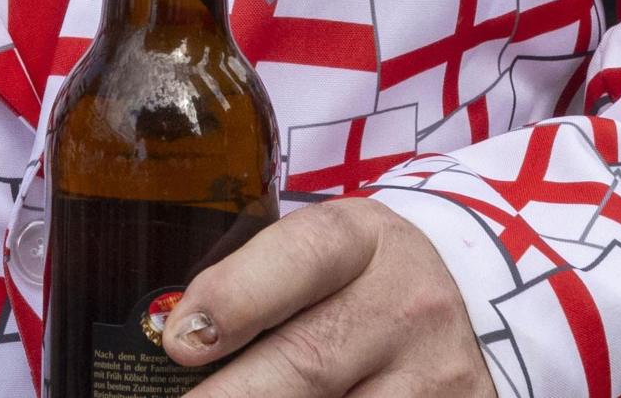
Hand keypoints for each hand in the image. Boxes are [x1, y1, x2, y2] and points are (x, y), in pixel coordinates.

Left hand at [161, 200, 493, 397]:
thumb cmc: (350, 284)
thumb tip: (172, 345)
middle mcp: (409, 300)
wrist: (447, 310)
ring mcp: (436, 370)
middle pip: (306, 360)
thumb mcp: (316, 258)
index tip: (180, 343)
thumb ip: (255, 284)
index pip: (300, 259)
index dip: (236, 299)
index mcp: (362, 238)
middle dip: (229, 397)